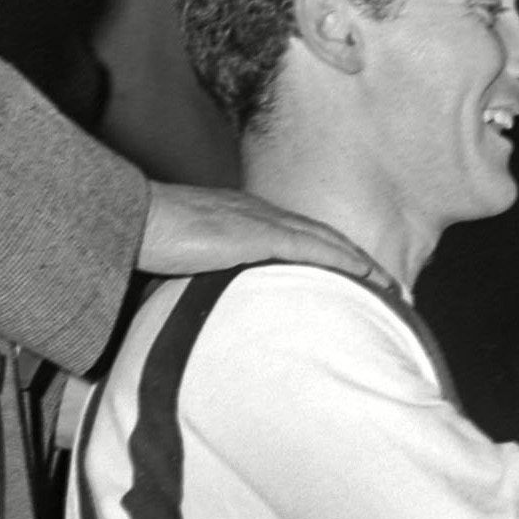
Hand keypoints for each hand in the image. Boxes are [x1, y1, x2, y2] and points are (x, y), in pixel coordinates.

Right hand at [138, 183, 376, 283]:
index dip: (329, 253)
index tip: (352, 275)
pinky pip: (312, 247)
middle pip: (320, 234)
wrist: (128, 220)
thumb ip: (204, 275)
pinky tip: (366, 275)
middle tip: (389, 284)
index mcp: (239, 216)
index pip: (296, 234)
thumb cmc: (143, 240)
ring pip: (324, 240)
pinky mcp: (257, 234)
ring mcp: (258, 220)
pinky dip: (343, 261)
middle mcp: (256, 211)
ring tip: (390, 287)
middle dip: (356, 259)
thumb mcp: (181, 259)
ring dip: (360, 262)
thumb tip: (209, 307)